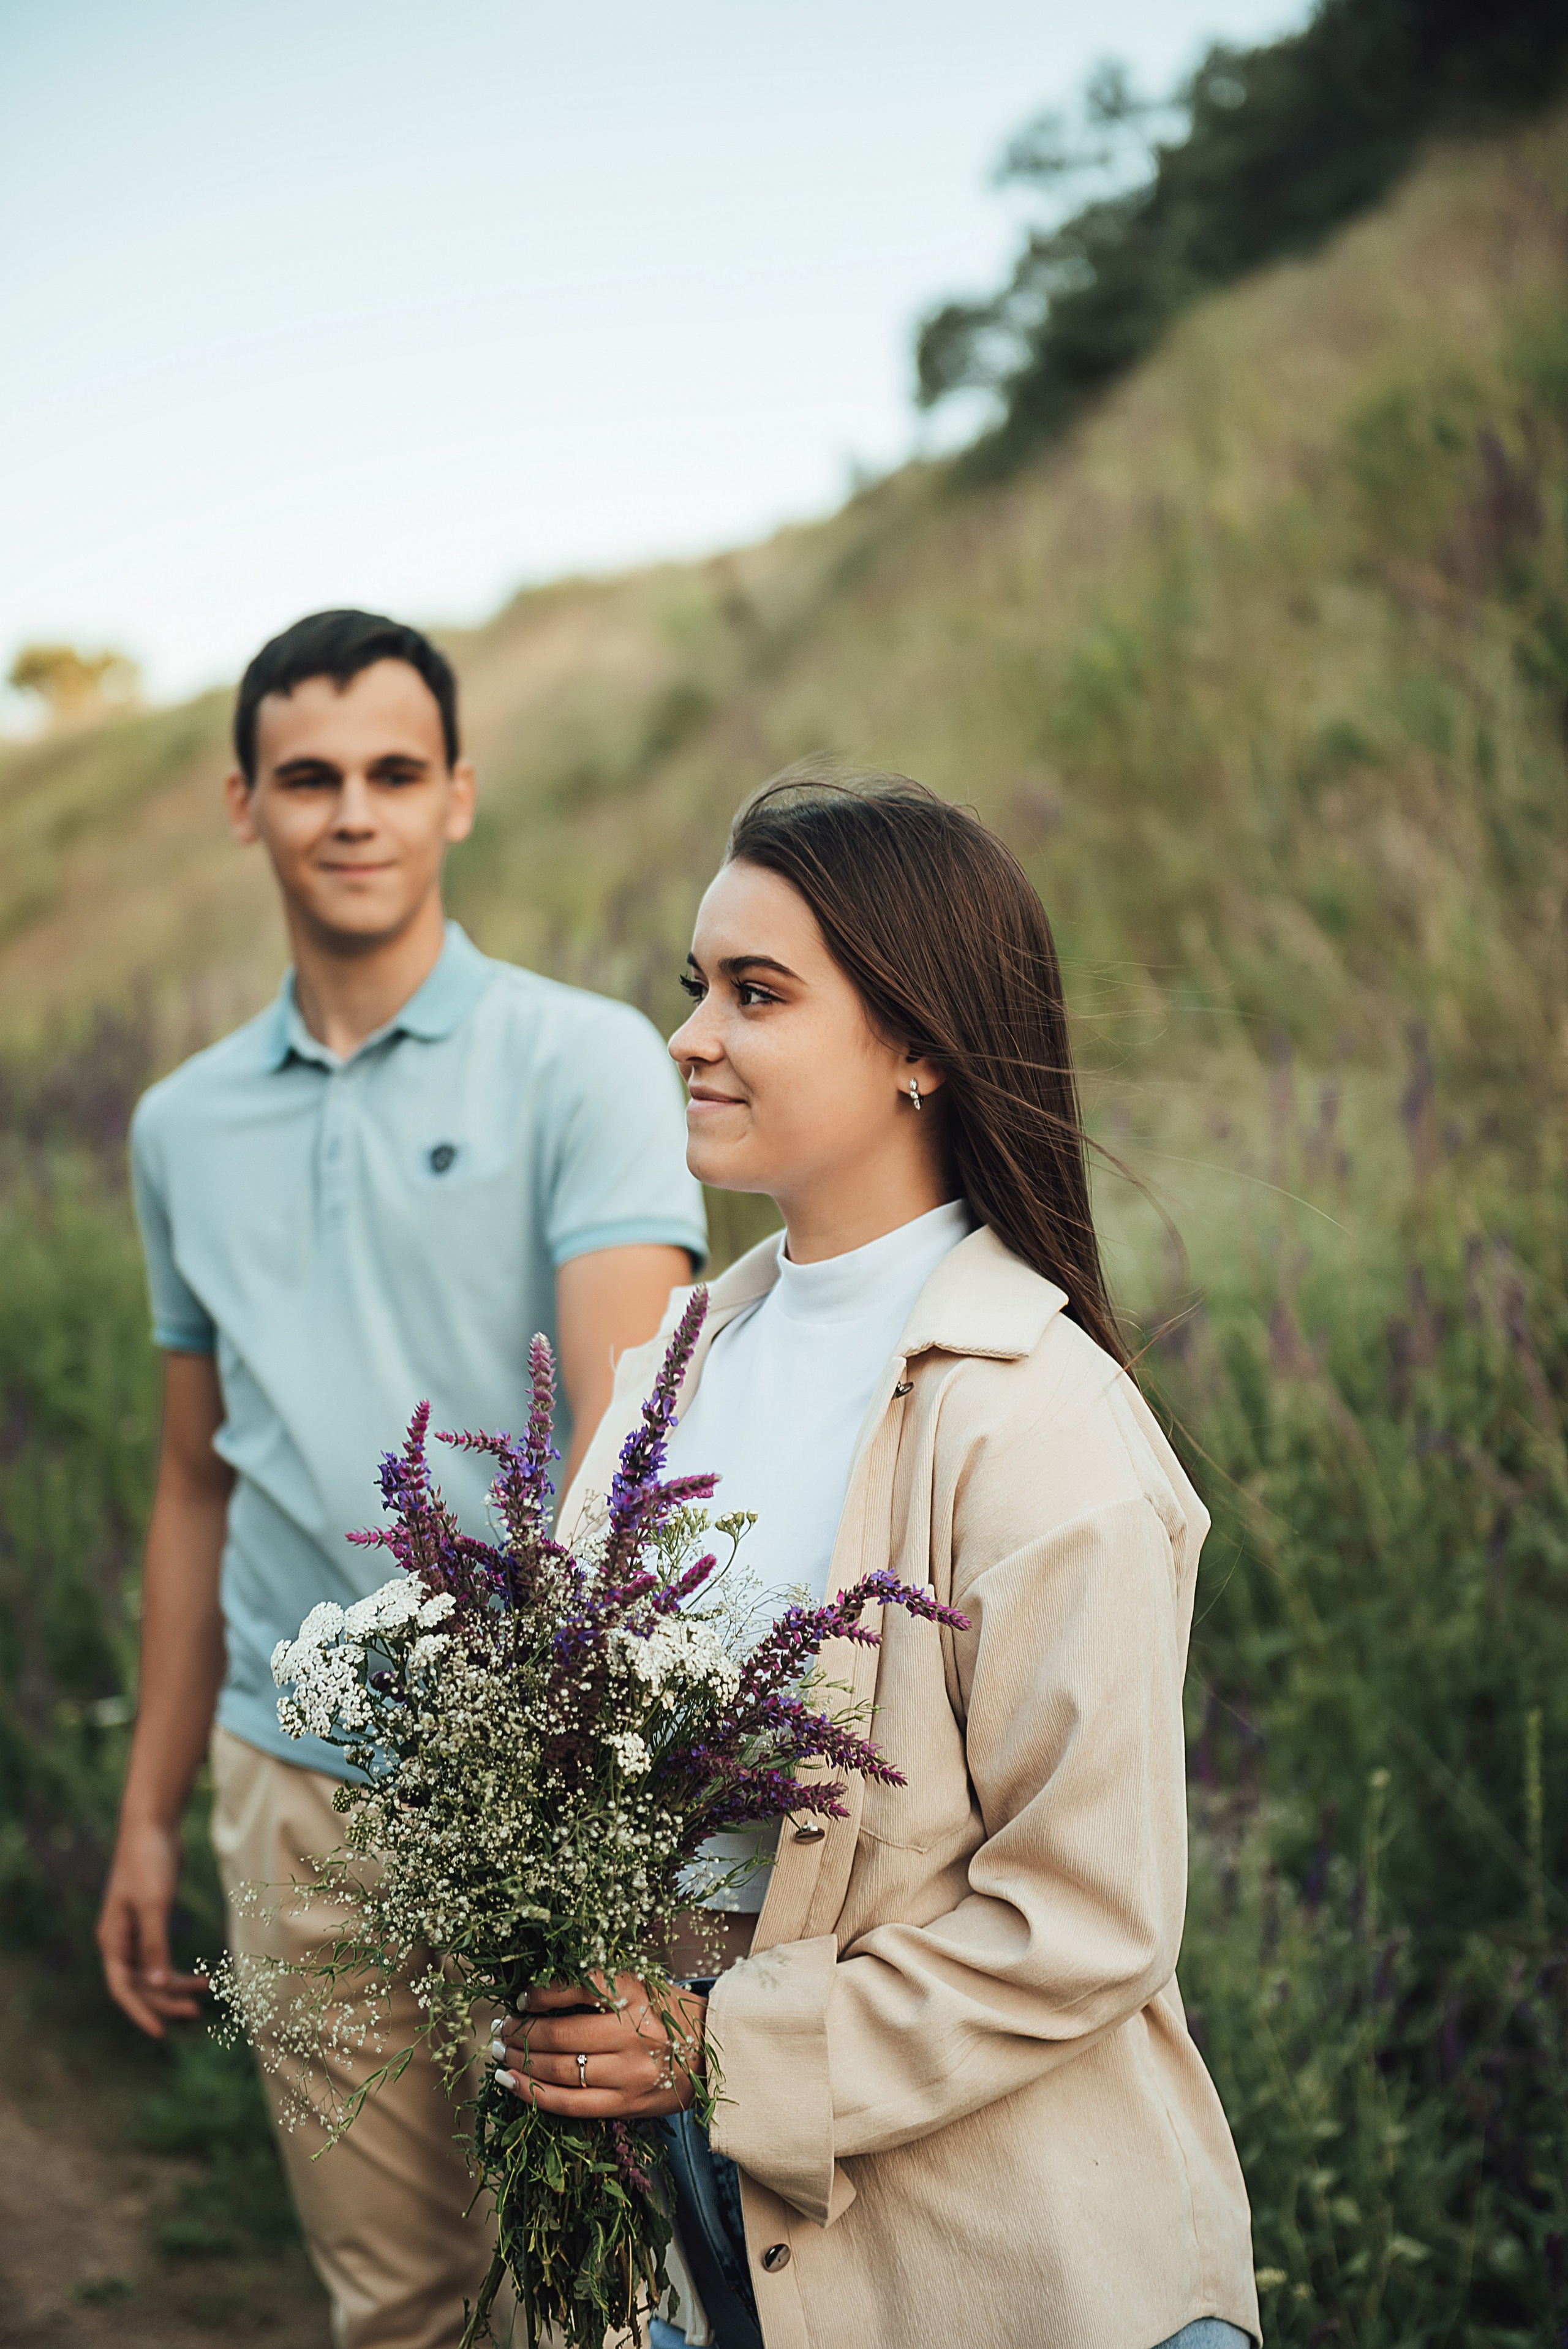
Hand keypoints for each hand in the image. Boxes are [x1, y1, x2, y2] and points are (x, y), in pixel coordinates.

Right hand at [96, 1818, 207, 2036]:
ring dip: (175, 1985)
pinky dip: (178, 1966)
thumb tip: (156, 1985)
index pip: (122, 1988)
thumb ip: (154, 1947)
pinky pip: (161, 1955)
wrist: (153, 1826)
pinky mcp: (151, 1921)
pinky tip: (202, 1975)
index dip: (140, 2012)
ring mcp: (134, 1932)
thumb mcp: (154, 1906)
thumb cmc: (148, 1863)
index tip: (160, 2033)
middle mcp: (120, 1941)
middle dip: (164, 2000)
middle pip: (139, 1984)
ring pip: (151, 1972)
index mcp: (112, 1941)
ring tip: (205, 1991)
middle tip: (195, 2011)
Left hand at [492, 1974, 705, 2119]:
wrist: (715, 2055)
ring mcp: (629, 2074)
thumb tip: (539, 1992)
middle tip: (499, 2028)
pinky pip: (570, 2104)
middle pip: (559, 2036)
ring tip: (500, 2054)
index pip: (575, 1987)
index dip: (540, 1994)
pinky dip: (534, 2094)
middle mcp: (632, 2033)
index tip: (520, 1998)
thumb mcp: (641, 1986)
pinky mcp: (626, 2104)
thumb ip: (598, 1988)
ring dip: (521, 2062)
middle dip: (520, 2033)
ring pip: (559, 2072)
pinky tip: (513, 2083)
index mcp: (635, 1995)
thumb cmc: (672, 2013)